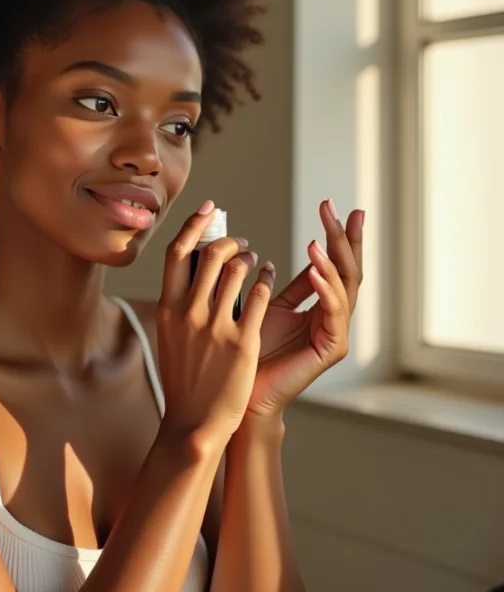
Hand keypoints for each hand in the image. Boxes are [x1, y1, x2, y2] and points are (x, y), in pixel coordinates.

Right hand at [156, 200, 275, 446]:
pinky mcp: (241, 342)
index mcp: (168, 308)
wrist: (193, 421)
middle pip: (210, 255)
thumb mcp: (170, 336)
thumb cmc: (182, 379)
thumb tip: (188, 274)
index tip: (209, 208)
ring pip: (237, 270)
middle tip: (243, 243)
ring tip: (257, 262)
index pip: (176, 252)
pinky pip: (258, 297)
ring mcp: (215, 327)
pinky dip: (266, 282)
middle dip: (230, 241)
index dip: (194, 225)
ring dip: (251, 259)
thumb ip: (178, 305)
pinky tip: (269, 281)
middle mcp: (188, 312)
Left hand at [246, 199, 364, 417]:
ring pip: (345, 288)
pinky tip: (315, 270)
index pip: (335, 262)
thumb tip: (281, 255)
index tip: (331, 204)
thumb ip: (280, 284)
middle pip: (348, 269)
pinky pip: (334, 314)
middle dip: (344, 237)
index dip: (335, 234)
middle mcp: (334, 316)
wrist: (242, 388)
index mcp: (321, 304)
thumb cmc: (250, 350)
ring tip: (318, 239)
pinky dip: (326, 290)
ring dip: (332, 261)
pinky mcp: (331, 349)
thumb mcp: (266, 306)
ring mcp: (336, 332)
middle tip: (338, 208)